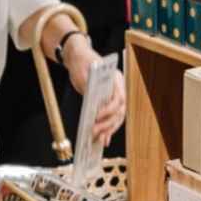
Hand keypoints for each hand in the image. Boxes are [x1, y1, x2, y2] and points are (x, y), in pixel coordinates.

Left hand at [58, 27, 126, 147]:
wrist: (81, 60)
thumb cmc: (82, 63)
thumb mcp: (83, 73)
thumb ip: (88, 87)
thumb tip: (92, 107)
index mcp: (117, 79)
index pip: (119, 97)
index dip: (109, 109)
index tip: (97, 116)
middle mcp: (119, 89)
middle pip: (119, 111)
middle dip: (107, 123)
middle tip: (95, 132)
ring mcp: (116, 97)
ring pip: (117, 118)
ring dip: (109, 130)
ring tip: (99, 139)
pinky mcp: (109, 104)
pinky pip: (112, 120)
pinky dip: (108, 130)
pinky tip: (103, 140)